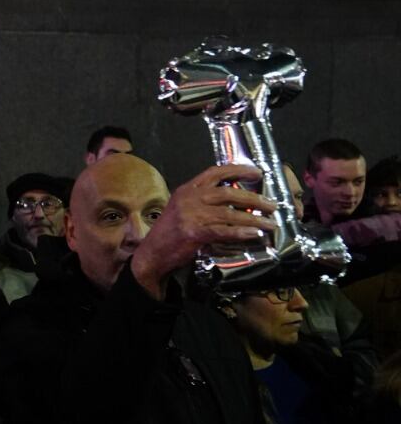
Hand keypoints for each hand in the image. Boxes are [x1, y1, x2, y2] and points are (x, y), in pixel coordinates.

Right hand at [129, 164, 278, 298]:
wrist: (152, 253)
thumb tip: (235, 202)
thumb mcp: (182, 209)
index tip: (257, 173)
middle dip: (254, 198)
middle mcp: (190, 199)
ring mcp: (191, 215)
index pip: (215, 172)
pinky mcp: (194, 232)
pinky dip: (241, 232)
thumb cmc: (169, 232)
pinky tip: (254, 234)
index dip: (238, 170)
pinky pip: (223, 231)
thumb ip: (202, 202)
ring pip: (230, 214)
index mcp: (187, 189)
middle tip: (272, 205)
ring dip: (254, 219)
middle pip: (228, 193)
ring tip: (270, 224)